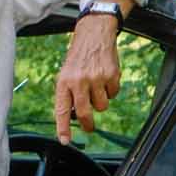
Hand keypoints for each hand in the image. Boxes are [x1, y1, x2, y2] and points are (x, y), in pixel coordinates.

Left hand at [56, 17, 121, 141]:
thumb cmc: (78, 58)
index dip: (63, 127)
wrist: (94, 34)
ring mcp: (96, 78)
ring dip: (100, 101)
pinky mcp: (111, 75)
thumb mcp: (66, 74)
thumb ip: (69, 94)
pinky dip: (110, 90)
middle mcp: (79, 80)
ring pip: (102, 106)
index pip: (62, 109)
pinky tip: (105, 78)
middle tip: (89, 127)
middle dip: (87, 124)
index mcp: (64, 81)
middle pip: (84, 113)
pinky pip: (113, 94)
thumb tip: (74, 116)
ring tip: (96, 87)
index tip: (64, 140)